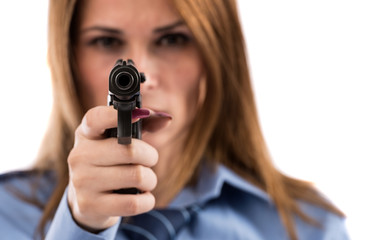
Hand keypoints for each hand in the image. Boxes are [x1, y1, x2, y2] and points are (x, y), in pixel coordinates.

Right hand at [67, 106, 157, 231]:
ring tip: (146, 181)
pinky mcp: (89, 206)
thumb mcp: (120, 141)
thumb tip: (166, 119)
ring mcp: (82, 182)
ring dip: (150, 180)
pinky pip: (134, 203)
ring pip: (136, 176)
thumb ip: (144, 125)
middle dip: (150, 156)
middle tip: (149, 161)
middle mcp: (79, 155)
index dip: (116, 115)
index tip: (139, 115)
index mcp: (86, 134)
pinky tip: (144, 197)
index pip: (96, 118)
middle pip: (130, 150)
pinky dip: (148, 200)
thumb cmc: (110, 163)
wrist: (87, 202)